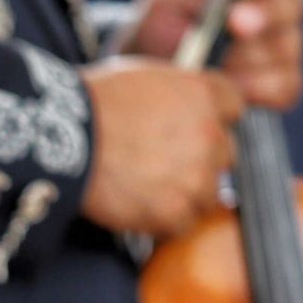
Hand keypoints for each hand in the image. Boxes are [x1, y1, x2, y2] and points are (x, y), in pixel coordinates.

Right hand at [79, 58, 241, 235]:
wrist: (68, 140)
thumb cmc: (95, 104)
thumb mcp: (147, 77)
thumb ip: (180, 93)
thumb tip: (185, 108)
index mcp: (204, 94)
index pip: (234, 108)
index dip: (213, 119)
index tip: (195, 128)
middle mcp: (210, 135)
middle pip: (226, 155)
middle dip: (201, 160)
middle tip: (166, 165)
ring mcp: (196, 177)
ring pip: (209, 195)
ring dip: (186, 195)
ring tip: (151, 191)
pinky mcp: (174, 212)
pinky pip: (183, 225)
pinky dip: (164, 221)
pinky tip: (140, 208)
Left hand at [122, 0, 302, 110]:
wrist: (153, 73)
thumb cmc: (164, 26)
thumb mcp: (168, 1)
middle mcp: (276, 6)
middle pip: (290, 4)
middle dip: (264, 13)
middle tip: (236, 21)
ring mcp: (282, 45)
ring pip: (286, 47)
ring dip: (251, 55)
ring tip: (219, 63)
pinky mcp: (281, 82)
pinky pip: (284, 85)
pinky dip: (258, 88)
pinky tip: (232, 87)